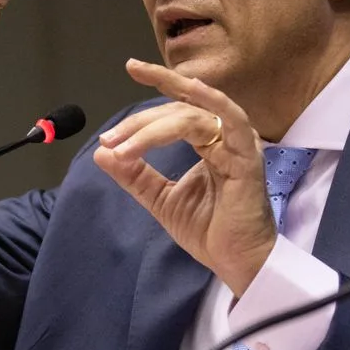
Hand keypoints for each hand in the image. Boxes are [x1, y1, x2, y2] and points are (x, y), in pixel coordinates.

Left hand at [93, 59, 274, 295]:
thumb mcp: (159, 197)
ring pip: (191, 117)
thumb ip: (134, 174)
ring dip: (152, 126)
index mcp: (208, 141)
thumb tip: (102, 152)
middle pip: (177, 112)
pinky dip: (210, 99)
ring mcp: (237, 143)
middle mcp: (224, 136)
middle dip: (139, 123)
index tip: (109, 135)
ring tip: (122, 142)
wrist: (235, 263)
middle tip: (110, 140)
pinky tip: (190, 86)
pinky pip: (231, 119)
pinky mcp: (247, 156)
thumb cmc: (208, 230)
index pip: (172, 115)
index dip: (140, 118)